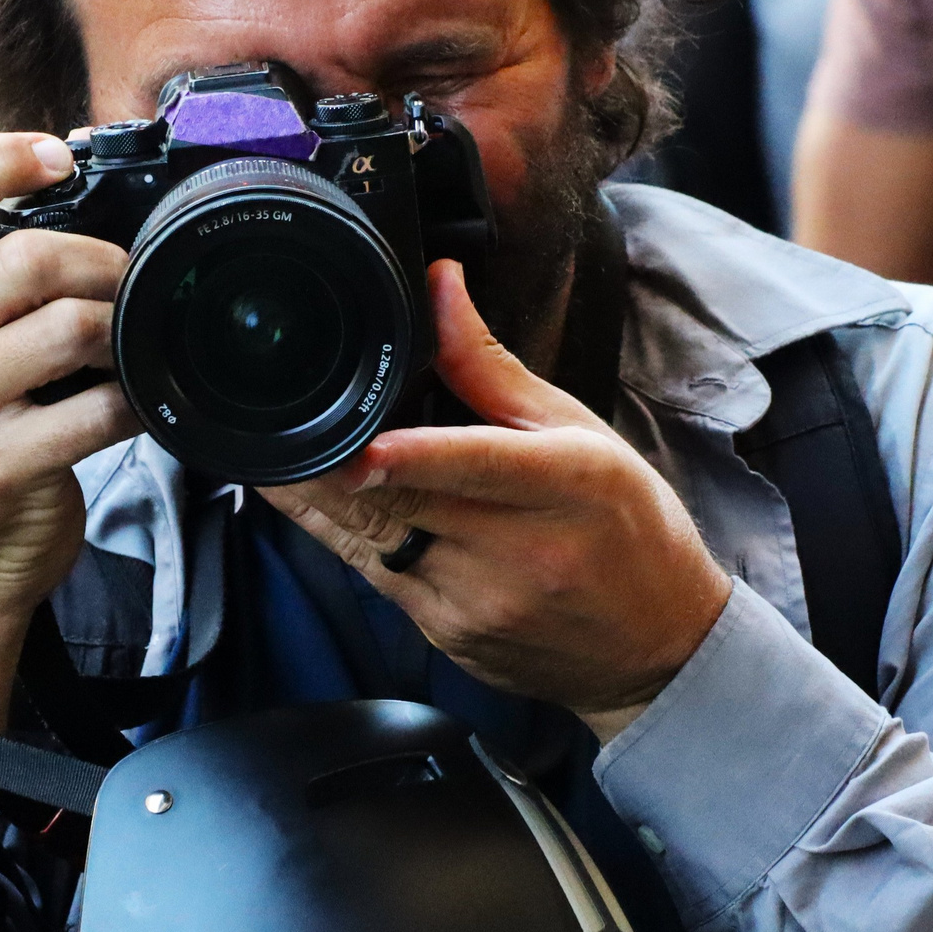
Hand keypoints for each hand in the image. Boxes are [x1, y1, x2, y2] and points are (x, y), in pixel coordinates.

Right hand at [0, 132, 139, 617]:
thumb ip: (1, 287)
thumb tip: (94, 210)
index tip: (56, 156)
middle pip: (29, 258)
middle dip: (106, 265)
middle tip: (133, 290)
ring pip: (72, 329)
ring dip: (127, 337)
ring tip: (134, 356)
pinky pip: (97, 410)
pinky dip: (138, 406)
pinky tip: (139, 411)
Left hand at [264, 262, 732, 741]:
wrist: (658, 646)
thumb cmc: (627, 528)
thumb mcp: (580, 434)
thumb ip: (491, 366)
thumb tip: (439, 286)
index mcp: (566, 485)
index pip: (482, 466)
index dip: (415, 458)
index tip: (361, 449)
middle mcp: (522, 552)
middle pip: (403, 504)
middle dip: (329, 468)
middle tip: (274, 428)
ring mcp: (481, 604)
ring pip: (374, 545)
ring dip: (321, 502)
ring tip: (278, 462)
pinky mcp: (450, 637)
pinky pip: (379, 579)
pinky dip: (347, 538)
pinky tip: (328, 507)